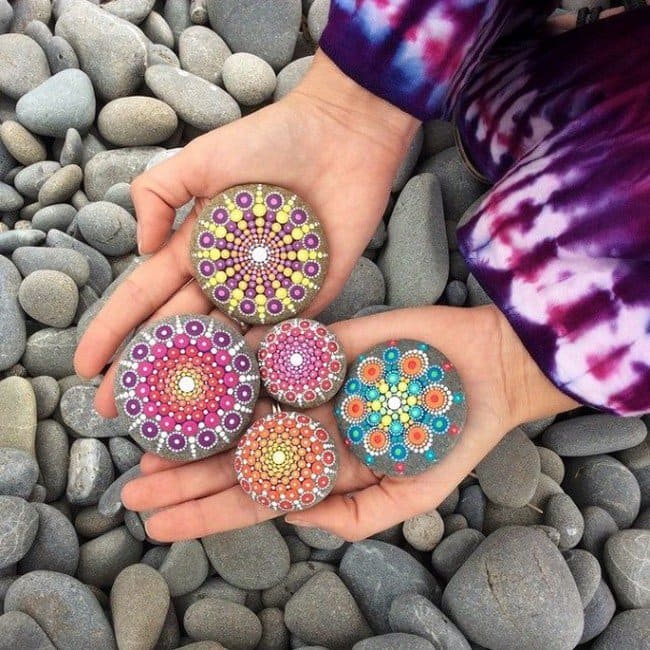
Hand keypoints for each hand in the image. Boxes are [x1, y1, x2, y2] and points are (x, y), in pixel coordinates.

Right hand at [73, 52, 419, 415]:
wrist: (343, 138)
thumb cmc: (272, 141)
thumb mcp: (200, 158)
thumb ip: (157, 194)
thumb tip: (140, 248)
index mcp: (196, 246)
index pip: (145, 295)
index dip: (114, 330)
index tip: (85, 365)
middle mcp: (226, 277)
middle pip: (179, 331)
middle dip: (145, 370)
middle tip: (116, 411)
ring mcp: (266, 293)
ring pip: (223, 344)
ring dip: (196, 380)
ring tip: (169, 417)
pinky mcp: (309, 299)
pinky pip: (278, 339)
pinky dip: (255, 366)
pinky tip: (230, 398)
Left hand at [121, 305, 577, 541]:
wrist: (486, 367)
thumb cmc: (455, 435)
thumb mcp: (413, 494)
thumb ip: (357, 517)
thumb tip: (294, 517)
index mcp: (326, 466)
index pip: (255, 495)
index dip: (206, 511)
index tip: (159, 523)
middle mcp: (309, 425)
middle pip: (236, 454)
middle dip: (186, 475)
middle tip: (134, 488)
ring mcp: (310, 383)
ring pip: (242, 406)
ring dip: (197, 423)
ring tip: (148, 439)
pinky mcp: (319, 342)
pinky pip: (269, 349)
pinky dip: (232, 357)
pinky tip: (191, 367)